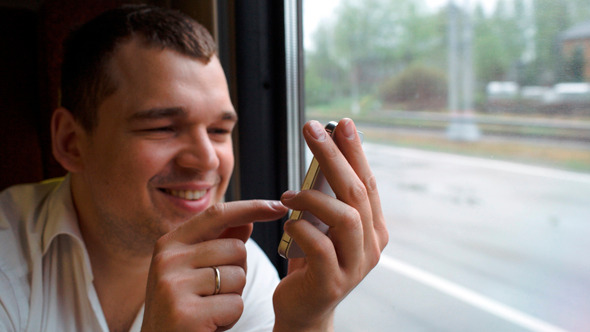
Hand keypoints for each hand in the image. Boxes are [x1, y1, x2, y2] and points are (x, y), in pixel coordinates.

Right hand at [141, 200, 287, 331]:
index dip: (251, 207)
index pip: (217, 214)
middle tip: (213, 295)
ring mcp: (173, 286)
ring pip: (238, 276)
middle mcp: (167, 260)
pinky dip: (231, 318)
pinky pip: (235, 304)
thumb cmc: (182, 309)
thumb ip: (219, 245)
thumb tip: (247, 220)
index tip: (278, 206)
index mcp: (169, 244)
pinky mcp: (185, 313)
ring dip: (234, 297)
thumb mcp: (195, 272)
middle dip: (238, 272)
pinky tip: (209, 325)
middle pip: (237, 249)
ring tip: (210, 310)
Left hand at [273, 119, 388, 331]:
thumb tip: (322, 155)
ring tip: (289, 195)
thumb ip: (328, 200)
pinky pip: (320, 246)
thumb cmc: (311, 263)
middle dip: (334, 156)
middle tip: (312, 130)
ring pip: (346, 217)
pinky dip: (300, 228)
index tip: (341, 124)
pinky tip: (288, 223)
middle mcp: (372, 246)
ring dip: (313, 198)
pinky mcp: (334, 282)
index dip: (355, 152)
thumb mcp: (323, 227)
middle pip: (357, 192)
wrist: (303, 310)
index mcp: (373, 229)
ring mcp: (356, 266)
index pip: (367, 183)